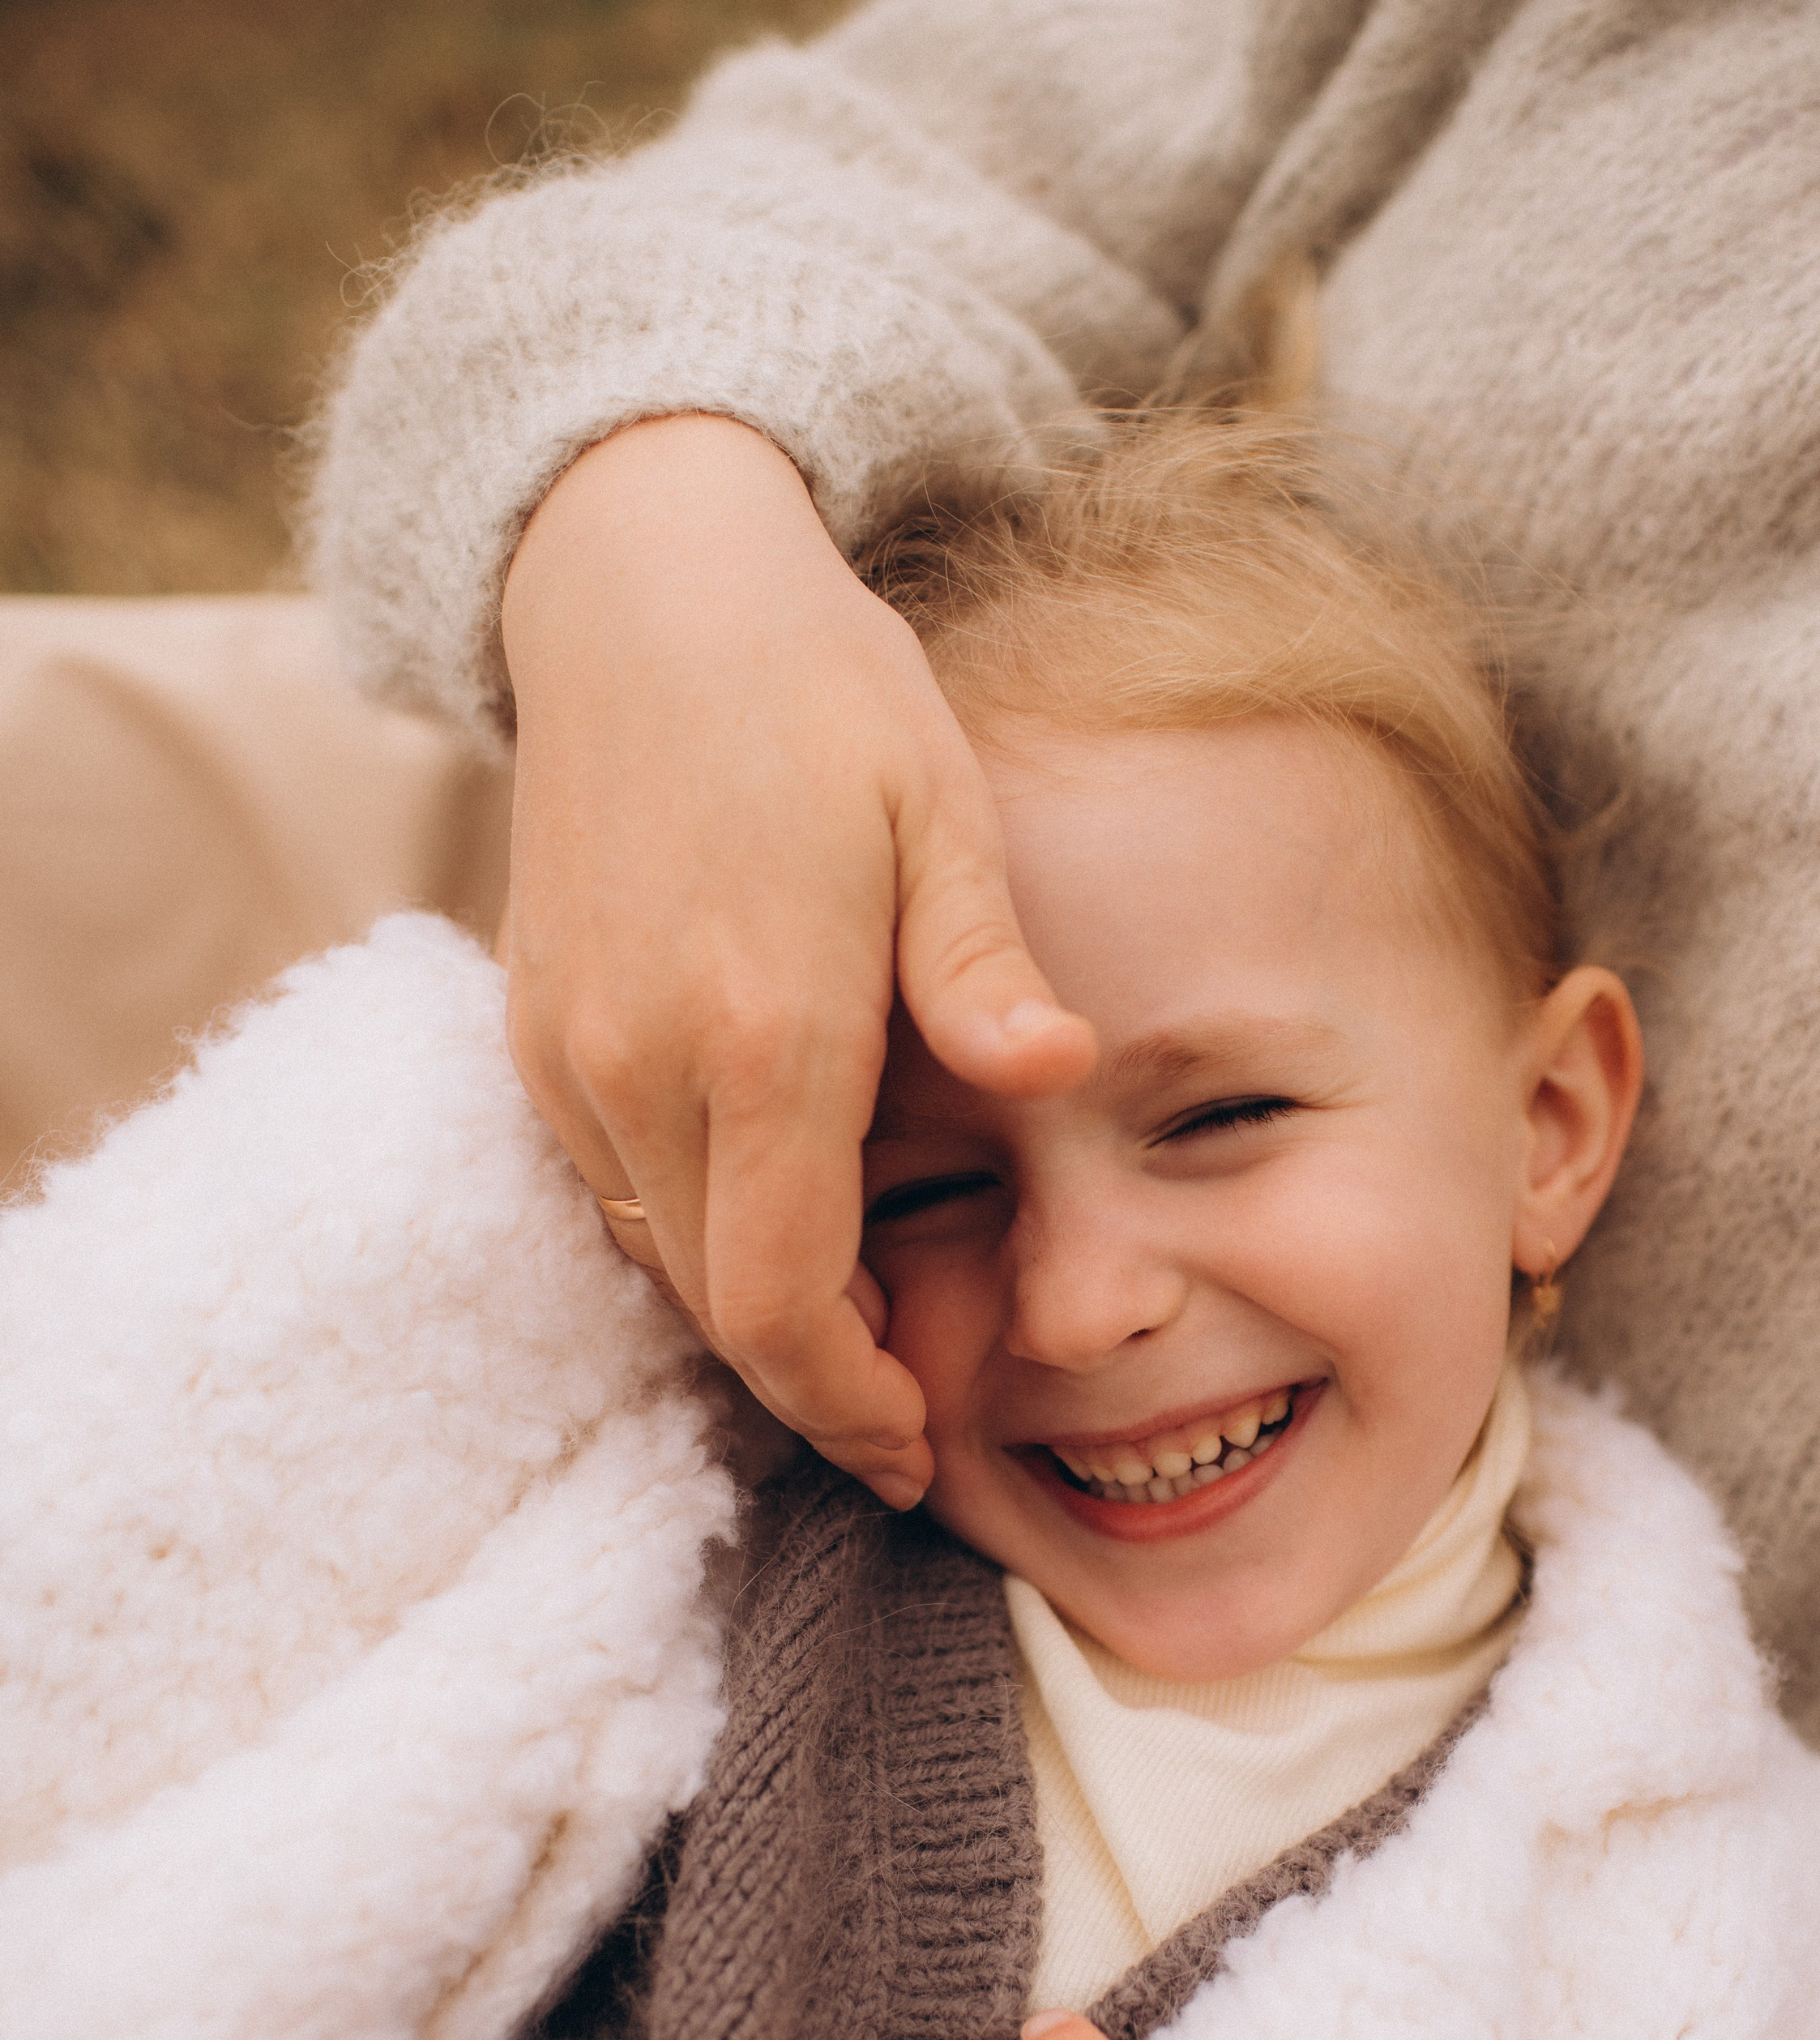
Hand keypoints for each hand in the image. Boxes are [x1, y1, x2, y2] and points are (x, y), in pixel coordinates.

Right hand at [499, 415, 1094, 1507]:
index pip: (785, 1302)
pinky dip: (695, 1245)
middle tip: (906, 1432)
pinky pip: (613, 1192)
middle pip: (719, 1310)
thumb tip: (1063, 1073)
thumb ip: (984, 962)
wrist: (636, 586)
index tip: (919, 1453)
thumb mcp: (938, 798)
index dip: (850, 1406)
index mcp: (762, 1030)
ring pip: (660, 1262)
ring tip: (856, 1350)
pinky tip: (776, 1230)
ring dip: (755, 1323)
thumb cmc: (817, 687)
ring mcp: (570, 1051)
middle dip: (815, 1391)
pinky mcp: (535, 1029)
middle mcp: (642, 1064)